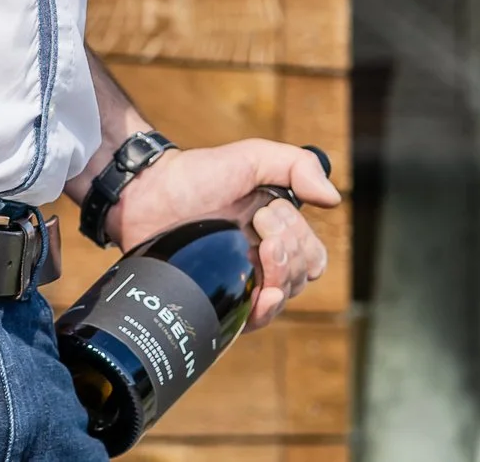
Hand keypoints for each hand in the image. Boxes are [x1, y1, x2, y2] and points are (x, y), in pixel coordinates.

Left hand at [106, 140, 338, 328]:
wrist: (146, 195)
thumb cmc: (197, 173)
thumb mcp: (250, 157)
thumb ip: (295, 165)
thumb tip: (334, 199)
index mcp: (277, 229)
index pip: (311, 254)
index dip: (298, 241)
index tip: (266, 216)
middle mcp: (263, 258)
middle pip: (299, 279)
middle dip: (286, 257)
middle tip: (256, 229)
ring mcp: (240, 279)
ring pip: (280, 301)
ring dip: (278, 286)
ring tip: (256, 261)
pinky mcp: (217, 299)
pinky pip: (251, 321)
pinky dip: (261, 315)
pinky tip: (257, 304)